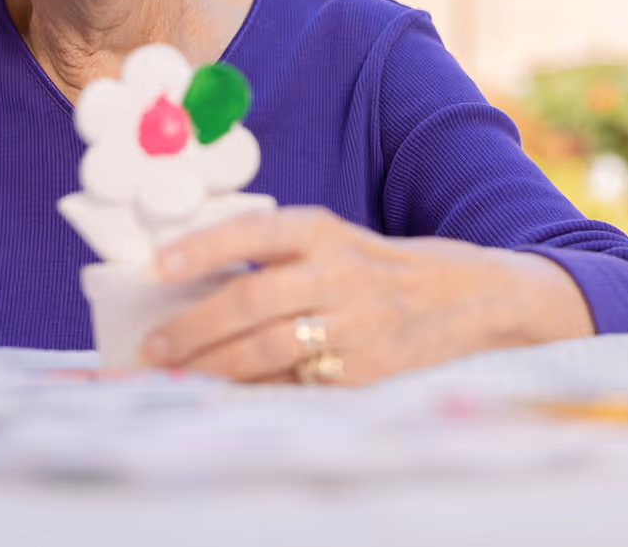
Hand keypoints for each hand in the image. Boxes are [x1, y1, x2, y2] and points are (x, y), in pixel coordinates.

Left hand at [139, 206, 590, 384]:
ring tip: (178, 373)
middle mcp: (341, 272)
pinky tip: (230, 396)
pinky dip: (259, 392)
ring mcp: (357, 324)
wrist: (477, 296)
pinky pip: (300, 384)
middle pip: (252, 300)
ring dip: (215, 366)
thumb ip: (282, 257)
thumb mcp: (341, 241)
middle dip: (193, 326)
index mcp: (327, 231)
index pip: (255, 231)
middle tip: (150, 346)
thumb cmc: (386, 267)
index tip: (155, 264)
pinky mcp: (370, 370)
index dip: (204, 246)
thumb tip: (195, 283)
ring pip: (270, 349)